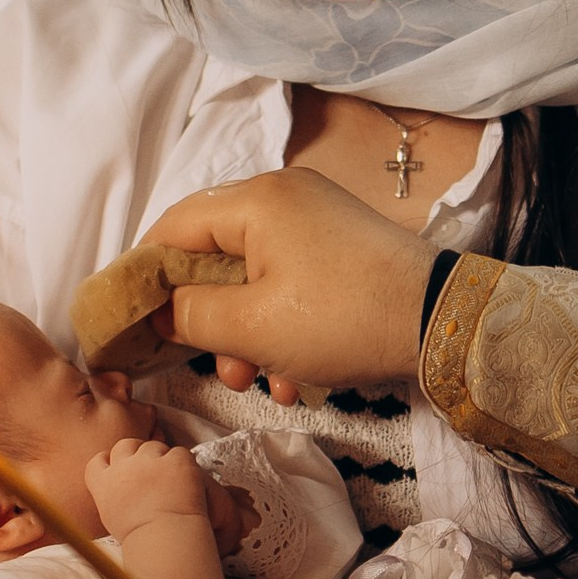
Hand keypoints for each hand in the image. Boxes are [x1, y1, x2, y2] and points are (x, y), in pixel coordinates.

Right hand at [86, 433, 211, 536]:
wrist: (163, 539)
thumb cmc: (139, 539)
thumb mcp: (112, 519)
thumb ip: (112, 498)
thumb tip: (118, 493)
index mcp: (104, 483)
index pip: (99, 460)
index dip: (110, 460)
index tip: (119, 466)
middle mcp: (124, 466)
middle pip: (125, 445)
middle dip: (136, 452)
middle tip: (150, 467)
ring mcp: (149, 461)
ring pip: (153, 446)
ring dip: (162, 457)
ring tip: (173, 478)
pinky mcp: (175, 460)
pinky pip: (179, 453)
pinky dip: (185, 464)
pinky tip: (189, 481)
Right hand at [140, 168, 435, 401]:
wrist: (444, 325)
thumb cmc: (340, 319)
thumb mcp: (250, 326)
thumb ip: (189, 315)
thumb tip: (159, 310)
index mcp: (255, 200)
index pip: (171, 227)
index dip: (144, 275)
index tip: (133, 321)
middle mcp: (285, 196)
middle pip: (214, 256)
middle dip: (209, 321)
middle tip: (216, 368)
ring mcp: (318, 220)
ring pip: (254, 278)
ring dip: (247, 336)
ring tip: (259, 382)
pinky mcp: (344, 249)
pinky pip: (291, 284)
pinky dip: (283, 328)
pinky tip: (295, 380)